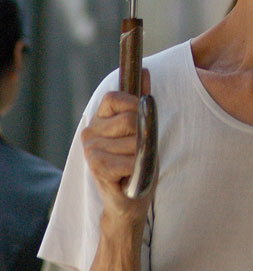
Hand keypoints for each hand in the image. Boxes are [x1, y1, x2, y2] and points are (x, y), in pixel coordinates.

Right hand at [81, 68, 155, 229]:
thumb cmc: (137, 163)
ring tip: (134, 166)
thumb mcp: (143, 128)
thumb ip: (141, 99)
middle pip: (129, 119)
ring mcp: (91, 150)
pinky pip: (131, 160)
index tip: (142, 121)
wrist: (130, 200)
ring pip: (133, 141)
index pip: (114, 97)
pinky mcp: (97, 167)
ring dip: (142, 156)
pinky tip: (130, 176)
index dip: (135, 105)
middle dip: (143, 137)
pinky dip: (138, 169)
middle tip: (139, 152)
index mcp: (99, 119)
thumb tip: (145, 69)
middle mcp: (90, 132)